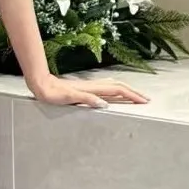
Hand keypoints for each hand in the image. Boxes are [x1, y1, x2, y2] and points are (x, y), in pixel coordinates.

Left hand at [29, 74, 148, 108]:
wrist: (42, 85)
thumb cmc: (53, 93)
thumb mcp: (69, 98)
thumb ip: (86, 99)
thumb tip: (104, 104)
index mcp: (92, 89)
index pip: (117, 91)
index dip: (131, 95)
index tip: (143, 101)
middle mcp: (93, 86)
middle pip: (119, 87)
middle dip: (133, 92)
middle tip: (146, 99)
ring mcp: (90, 86)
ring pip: (113, 86)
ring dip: (126, 90)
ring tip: (135, 96)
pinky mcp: (85, 88)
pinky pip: (106, 88)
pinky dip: (116, 91)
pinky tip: (115, 94)